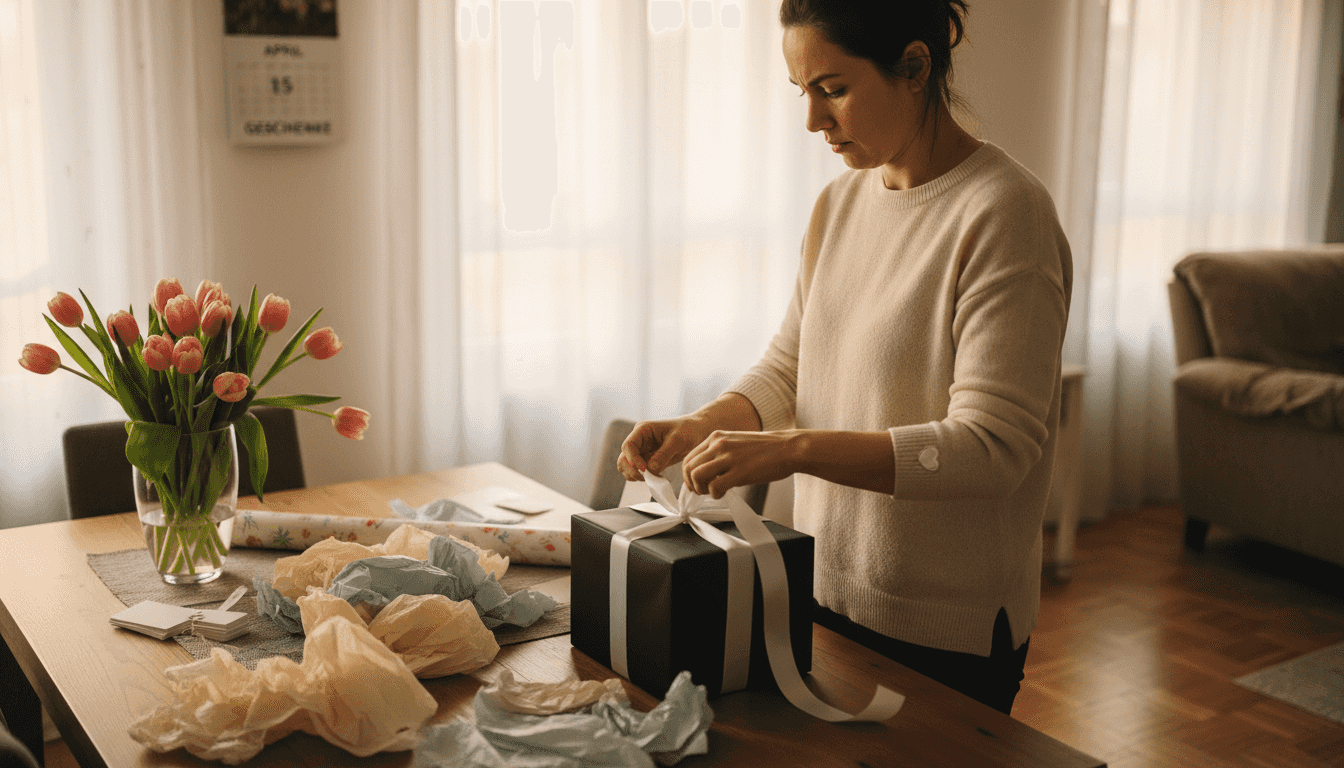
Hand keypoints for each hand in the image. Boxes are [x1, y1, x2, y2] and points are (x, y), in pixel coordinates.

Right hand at [616, 416, 712, 481]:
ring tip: (653, 478)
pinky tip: (656, 477)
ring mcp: (642, 450)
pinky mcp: (647, 460)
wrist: (697, 432)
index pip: (628, 446)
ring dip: (636, 475)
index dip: (633, 460)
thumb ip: (663, 454)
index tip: (645, 470)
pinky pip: (638, 471)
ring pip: (627, 467)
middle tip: (648, 478)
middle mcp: (639, 440)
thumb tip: (650, 469)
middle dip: (633, 470)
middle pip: (624, 458)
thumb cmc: (688, 430)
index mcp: (642, 430)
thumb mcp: (678, 440)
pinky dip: (643, 477)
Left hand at [682, 430, 799, 498]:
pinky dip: (715, 494)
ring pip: (697, 476)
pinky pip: (714, 487)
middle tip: (704, 491)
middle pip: (689, 468)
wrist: (788, 448)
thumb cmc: (766, 449)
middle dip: (692, 484)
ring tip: (714, 492)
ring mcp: (728, 457)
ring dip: (702, 489)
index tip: (696, 484)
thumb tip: (705, 472)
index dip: (688, 475)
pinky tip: (725, 493)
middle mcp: (718, 444)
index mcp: (716, 437)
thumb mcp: (736, 442)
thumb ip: (719, 453)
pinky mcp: (738, 471)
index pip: (688, 457)